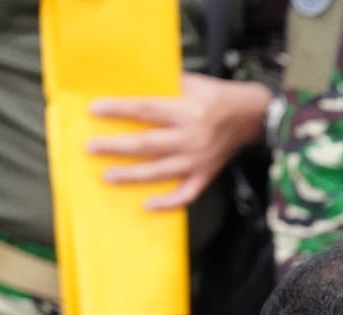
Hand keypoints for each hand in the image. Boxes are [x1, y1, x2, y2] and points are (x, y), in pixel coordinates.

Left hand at [88, 73, 271, 209]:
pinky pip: (187, 194)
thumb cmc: (216, 96)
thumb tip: (129, 84)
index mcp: (188, 111)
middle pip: (149, 144)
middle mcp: (192, 138)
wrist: (251, 116)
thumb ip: (163, 85)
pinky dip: (168, 202)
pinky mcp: (206, 174)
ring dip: (133, 175)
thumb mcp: (191, 82)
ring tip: (108, 176)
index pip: (147, 109)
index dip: (120, 109)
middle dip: (117, 146)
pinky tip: (148, 204)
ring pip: (161, 172)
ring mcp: (199, 160)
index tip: (94, 109)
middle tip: (92, 147)